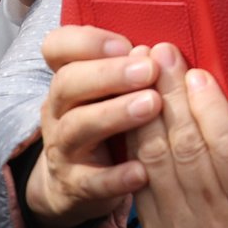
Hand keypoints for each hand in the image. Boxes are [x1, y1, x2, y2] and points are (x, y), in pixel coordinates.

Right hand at [25, 27, 160, 227]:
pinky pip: (91, 182)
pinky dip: (116, 177)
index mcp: (71, 78)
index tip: (127, 43)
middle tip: (150, 70)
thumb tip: (169, 50)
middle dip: (110, 73)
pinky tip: (142, 171)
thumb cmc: (107, 120)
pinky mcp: (74, 186)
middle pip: (68, 83)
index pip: (58, 46)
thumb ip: (133, 67)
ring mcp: (63, 148)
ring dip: (115, 114)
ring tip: (152, 105)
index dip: (87, 41)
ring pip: (77, 127)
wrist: (75, 183)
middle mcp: (59, 109)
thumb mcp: (112, 91)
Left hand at [129, 43, 227, 227]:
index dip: (214, 111)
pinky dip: (132, 139)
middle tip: (163, 55)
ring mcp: (183, 222)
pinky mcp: (156, 225)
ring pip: (158, 159)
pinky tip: (130, 108)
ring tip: (142, 69)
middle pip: (190, 147)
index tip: (200, 75)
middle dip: (173, 96)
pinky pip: (139, 176)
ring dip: (147, 109)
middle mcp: (220, 214)